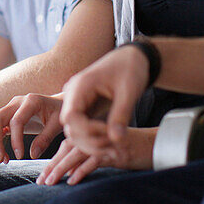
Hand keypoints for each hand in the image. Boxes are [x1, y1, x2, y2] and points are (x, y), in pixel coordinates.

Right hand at [0, 93, 62, 163]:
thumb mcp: (57, 125)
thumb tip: (33, 155)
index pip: (16, 121)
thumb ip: (45, 139)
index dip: (16, 140)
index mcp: (31, 101)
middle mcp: (17, 102)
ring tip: (2, 159)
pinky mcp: (8, 115)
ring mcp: (10, 107)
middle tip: (0, 160)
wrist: (58, 104)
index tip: (20, 156)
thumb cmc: (59, 113)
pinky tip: (2, 153)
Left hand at [36, 127, 154, 185]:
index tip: (44, 174)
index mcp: (93, 134)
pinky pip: (96, 160)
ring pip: (78, 154)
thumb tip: (72, 171)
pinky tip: (73, 181)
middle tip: (41, 180)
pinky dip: (83, 170)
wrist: (156, 144)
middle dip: (53, 165)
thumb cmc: (132, 148)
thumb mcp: (108, 152)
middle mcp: (97, 136)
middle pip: (69, 149)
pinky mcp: (116, 152)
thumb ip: (91, 156)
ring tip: (50, 181)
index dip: (55, 159)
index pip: (68, 144)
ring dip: (62, 168)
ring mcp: (106, 143)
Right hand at [59, 46, 148, 162]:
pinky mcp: (85, 109)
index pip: (70, 117)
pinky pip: (83, 129)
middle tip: (115, 143)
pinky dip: (95, 139)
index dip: (88, 131)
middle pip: (70, 128)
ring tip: (115, 144)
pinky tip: (112, 141)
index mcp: (80, 86)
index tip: (109, 134)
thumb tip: (116, 140)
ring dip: (93, 143)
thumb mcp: (129, 92)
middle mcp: (74, 95)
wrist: (133, 59)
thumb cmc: (130, 69)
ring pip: (75, 132)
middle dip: (91, 140)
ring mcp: (77, 103)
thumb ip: (121, 115)